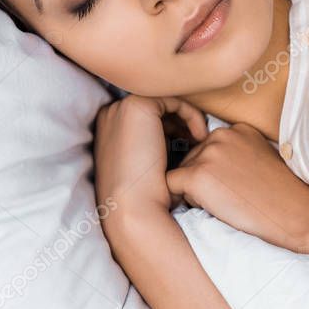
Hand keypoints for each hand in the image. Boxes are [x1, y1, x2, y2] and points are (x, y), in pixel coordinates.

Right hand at [93, 95, 207, 232]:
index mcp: (107, 130)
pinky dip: (191, 115)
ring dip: (186, 120)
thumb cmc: (142, 198)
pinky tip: (200, 137)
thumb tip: (177, 141)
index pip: (144, 122)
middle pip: (154, 111)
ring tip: (201, 142)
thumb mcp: (144, 168)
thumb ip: (152, 150)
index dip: (170, 131)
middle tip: (197, 144)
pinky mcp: (137, 105)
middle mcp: (110, 115)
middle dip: (178, 125)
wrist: (134, 207)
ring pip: (165, 104)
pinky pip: (174, 101)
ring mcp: (121, 108)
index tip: (189, 148)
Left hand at [165, 122, 308, 250]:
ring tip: (226, 202)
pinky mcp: (197, 176)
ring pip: (181, 174)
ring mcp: (208, 154)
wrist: (295, 215)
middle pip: (191, 159)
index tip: (236, 185)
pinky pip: (171, 188)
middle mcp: (221, 135)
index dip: (216, 172)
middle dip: (203, 180)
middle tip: (232, 197)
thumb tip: (212, 169)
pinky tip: (212, 208)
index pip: (208, 149)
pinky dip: (184, 200)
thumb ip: (236, 154)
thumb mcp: (260, 159)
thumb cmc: (282, 196)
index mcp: (237, 129)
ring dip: (195, 191)